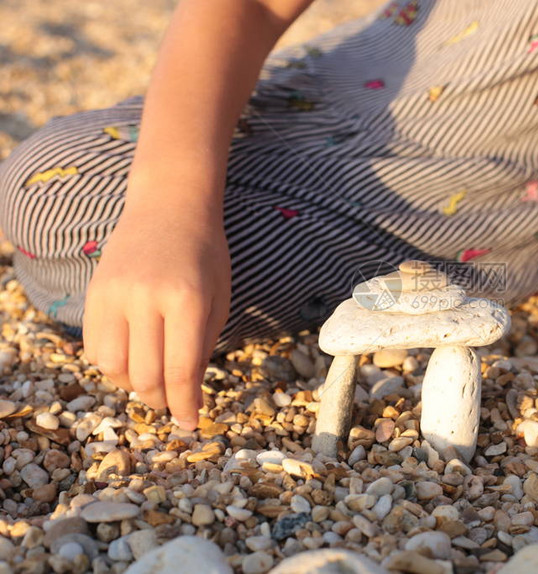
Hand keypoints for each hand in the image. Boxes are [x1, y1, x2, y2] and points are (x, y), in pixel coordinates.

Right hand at [83, 197, 230, 429]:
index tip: (190, 423)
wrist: (170, 207)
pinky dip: (113, 365)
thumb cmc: (205, 257)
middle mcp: (145, 297)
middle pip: (144, 376)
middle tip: (173, 402)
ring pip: (113, 368)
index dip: (186, 405)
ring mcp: (114, 294)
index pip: (181, 370)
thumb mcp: (218, 301)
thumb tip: (189, 397)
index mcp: (186, 300)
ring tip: (153, 376)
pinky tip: (133, 356)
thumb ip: (202, 347)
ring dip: (134, 385)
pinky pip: (94, 348)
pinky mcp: (94, 293)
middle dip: (162, 400)